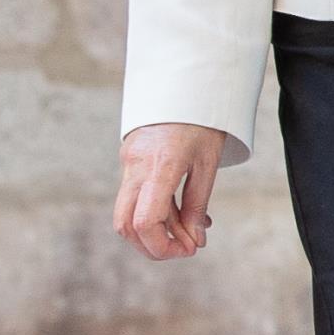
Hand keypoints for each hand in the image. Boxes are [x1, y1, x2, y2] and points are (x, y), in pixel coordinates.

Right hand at [116, 123, 227, 259]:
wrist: (185, 83)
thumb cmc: (203, 121)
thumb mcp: (208, 163)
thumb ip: (198, 204)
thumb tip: (195, 241)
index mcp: (160, 165)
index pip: (145, 221)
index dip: (162, 246)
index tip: (188, 251)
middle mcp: (136, 166)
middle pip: (125, 224)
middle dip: (151, 246)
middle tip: (183, 249)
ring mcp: (128, 162)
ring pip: (126, 213)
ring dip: (155, 231)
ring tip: (190, 230)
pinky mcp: (129, 160)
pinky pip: (135, 196)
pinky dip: (156, 212)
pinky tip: (184, 213)